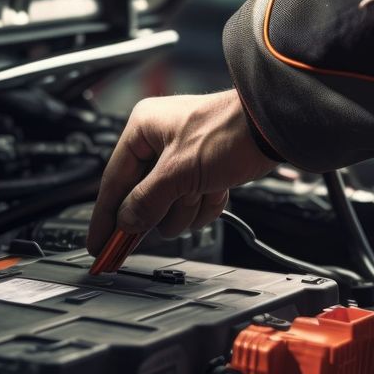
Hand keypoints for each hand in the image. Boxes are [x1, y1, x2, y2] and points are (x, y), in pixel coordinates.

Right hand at [87, 89, 277, 254]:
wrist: (273, 128)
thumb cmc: (228, 131)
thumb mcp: (178, 171)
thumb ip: (147, 201)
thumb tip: (126, 222)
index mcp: (142, 129)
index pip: (113, 182)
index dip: (106, 217)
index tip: (99, 245)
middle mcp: (159, 142)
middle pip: (145, 198)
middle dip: (164, 208)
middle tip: (166, 215)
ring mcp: (183, 158)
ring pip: (172, 206)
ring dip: (189, 206)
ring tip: (204, 190)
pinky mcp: (205, 171)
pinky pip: (194, 204)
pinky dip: (207, 203)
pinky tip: (218, 190)